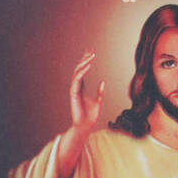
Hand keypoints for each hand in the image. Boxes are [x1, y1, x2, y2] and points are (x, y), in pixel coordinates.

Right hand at [57, 50, 105, 177]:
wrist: (85, 126)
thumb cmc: (91, 116)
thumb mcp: (98, 101)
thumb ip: (100, 92)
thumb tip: (103, 82)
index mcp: (81, 88)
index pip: (82, 71)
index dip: (85, 62)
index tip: (90, 52)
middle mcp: (76, 87)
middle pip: (79, 70)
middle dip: (84, 60)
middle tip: (91, 51)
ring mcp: (74, 90)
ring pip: (77, 73)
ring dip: (83, 64)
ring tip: (91, 57)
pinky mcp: (73, 94)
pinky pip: (77, 80)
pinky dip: (82, 73)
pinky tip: (88, 66)